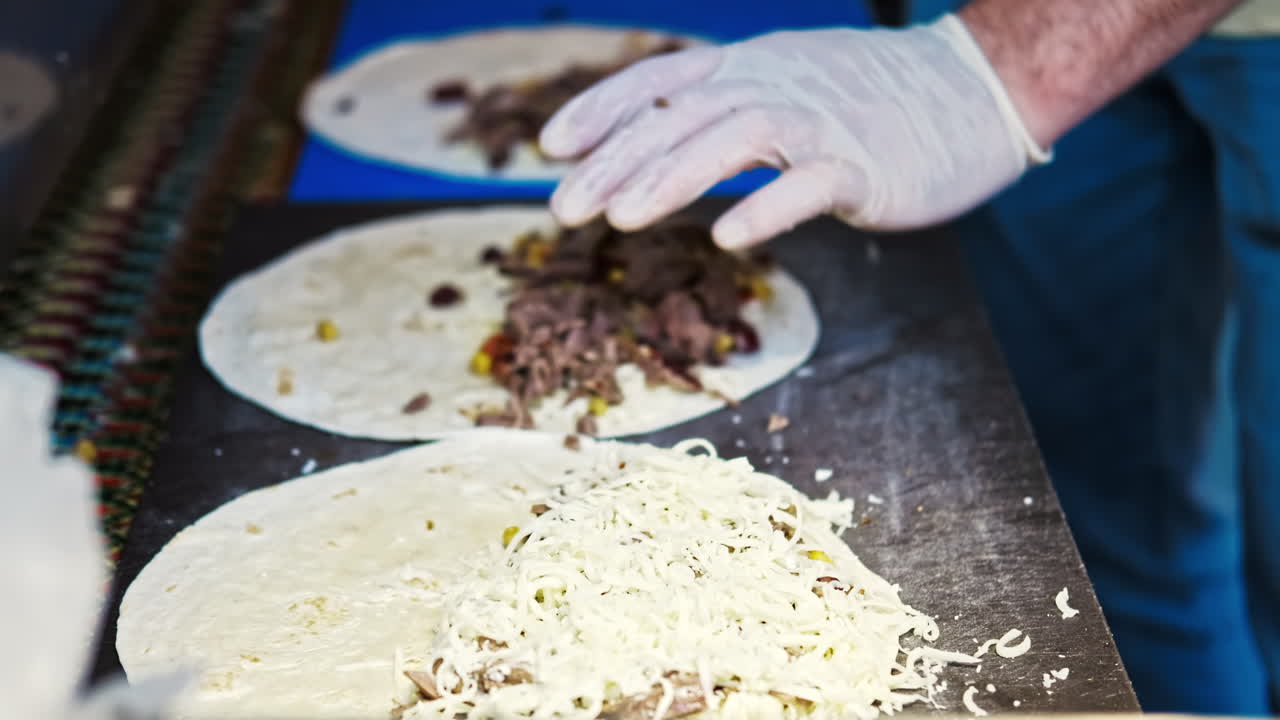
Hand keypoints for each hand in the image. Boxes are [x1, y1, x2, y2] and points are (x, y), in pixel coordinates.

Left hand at [539, 15, 1048, 247]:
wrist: (973, 92)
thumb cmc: (871, 100)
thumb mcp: (787, 86)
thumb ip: (727, 108)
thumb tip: (660, 142)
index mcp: (752, 66)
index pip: (660, 79)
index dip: (601, 107)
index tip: (550, 146)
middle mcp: (775, 84)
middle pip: (682, 116)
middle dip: (616, 161)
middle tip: (563, 209)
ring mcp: (820, 122)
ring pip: (734, 139)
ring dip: (672, 179)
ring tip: (619, 218)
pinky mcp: (863, 165)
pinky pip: (809, 184)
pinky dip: (766, 207)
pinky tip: (726, 238)